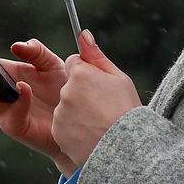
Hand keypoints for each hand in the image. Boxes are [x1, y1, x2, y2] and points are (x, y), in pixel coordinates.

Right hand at [0, 33, 76, 172]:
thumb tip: (15, 46)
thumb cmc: (63, 92)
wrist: (79, 119)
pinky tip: (24, 88)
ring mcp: (5, 111)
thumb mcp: (52, 64)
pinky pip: (12, 114)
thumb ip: (36, 51)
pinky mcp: (17, 127)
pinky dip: (18, 100)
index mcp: (4, 76)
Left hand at [53, 29, 141, 165]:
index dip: (88, 74)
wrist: (126, 150)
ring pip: (66, 106)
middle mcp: (65, 91)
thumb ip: (96, 56)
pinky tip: (90, 135)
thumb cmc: (127, 112)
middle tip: (103, 108)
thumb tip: (83, 34)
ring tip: (99, 124)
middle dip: (82, 93)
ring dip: (78, 112)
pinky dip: (74, 129)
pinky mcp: (56, 131)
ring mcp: (59, 112)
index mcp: (80, 74)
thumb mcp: (119, 79)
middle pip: (70, 86)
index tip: (99, 86)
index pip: (74, 64)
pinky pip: (63, 125)